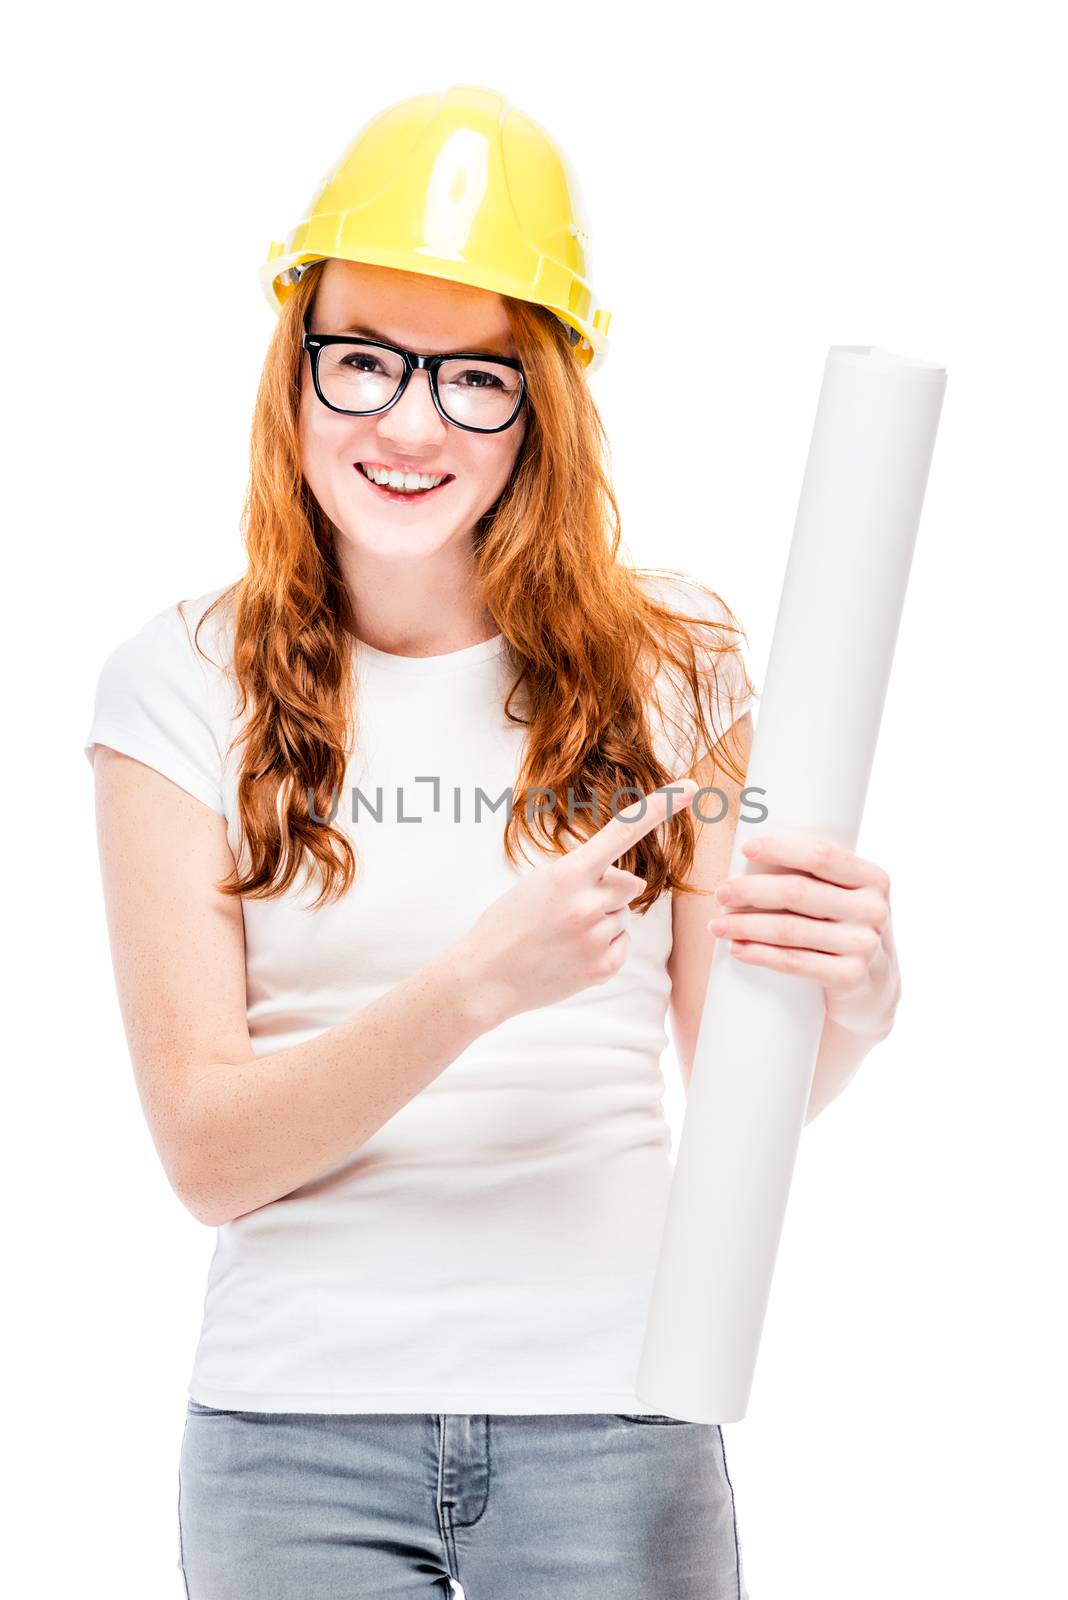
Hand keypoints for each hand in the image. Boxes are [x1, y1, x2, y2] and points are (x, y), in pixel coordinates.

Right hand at [456, 781, 699, 1026]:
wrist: (485, 976)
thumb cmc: (508, 923)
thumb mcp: (539, 882)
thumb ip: (586, 875)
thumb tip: (632, 885)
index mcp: (569, 873)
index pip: (623, 831)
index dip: (661, 807)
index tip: (691, 789)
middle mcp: (588, 903)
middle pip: (629, 884)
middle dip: (609, 892)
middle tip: (568, 910)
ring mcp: (597, 937)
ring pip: (623, 916)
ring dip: (602, 921)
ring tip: (562, 935)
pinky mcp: (603, 967)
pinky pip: (621, 944)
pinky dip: (603, 948)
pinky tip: (571, 954)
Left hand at [708, 833, 900, 1036]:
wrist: (873, 989)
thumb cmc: (844, 930)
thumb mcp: (844, 898)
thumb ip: (816, 875)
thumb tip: (751, 851)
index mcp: (873, 878)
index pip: (821, 855)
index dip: (780, 849)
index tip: (744, 849)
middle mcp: (873, 910)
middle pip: (798, 891)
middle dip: (751, 890)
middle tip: (720, 894)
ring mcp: (864, 945)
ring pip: (790, 929)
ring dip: (745, 925)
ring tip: (716, 926)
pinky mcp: (850, 977)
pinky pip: (794, 962)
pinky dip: (760, 954)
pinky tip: (737, 949)